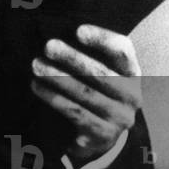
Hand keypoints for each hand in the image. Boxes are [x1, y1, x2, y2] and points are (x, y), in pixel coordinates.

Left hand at [30, 24, 140, 162]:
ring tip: (36, 65)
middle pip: (102, 73)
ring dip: (58, 77)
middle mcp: (132, 96)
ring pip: (86, 93)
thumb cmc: (94, 94)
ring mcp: (119, 118)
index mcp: (132, 74)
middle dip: (73, 58)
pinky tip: (36, 86)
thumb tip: (56, 31)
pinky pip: (75, 113)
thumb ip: (88, 55)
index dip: (103, 40)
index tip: (79, 31)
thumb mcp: (99, 74)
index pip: (123, 52)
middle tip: (49, 46)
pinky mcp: (103, 134)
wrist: (98, 137)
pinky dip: (54, 98)